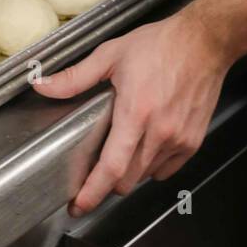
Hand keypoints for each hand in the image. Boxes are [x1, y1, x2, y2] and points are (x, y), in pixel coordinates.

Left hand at [31, 10, 231, 215]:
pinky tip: (145, 146)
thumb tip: (42, 85)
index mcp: (136, 112)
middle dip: (106, 185)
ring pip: (146, 176)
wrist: (205, 41)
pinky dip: (151, 166)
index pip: (112, 168)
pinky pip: (167, 169)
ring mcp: (179, 139)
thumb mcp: (111, 54)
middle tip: (92, 176)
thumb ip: (75, 77)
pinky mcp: (193, 141)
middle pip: (127, 180)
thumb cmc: (161, 45)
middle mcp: (159, 132)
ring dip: (129, 173)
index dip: (92, 192)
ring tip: (121, 152)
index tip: (78, 206)